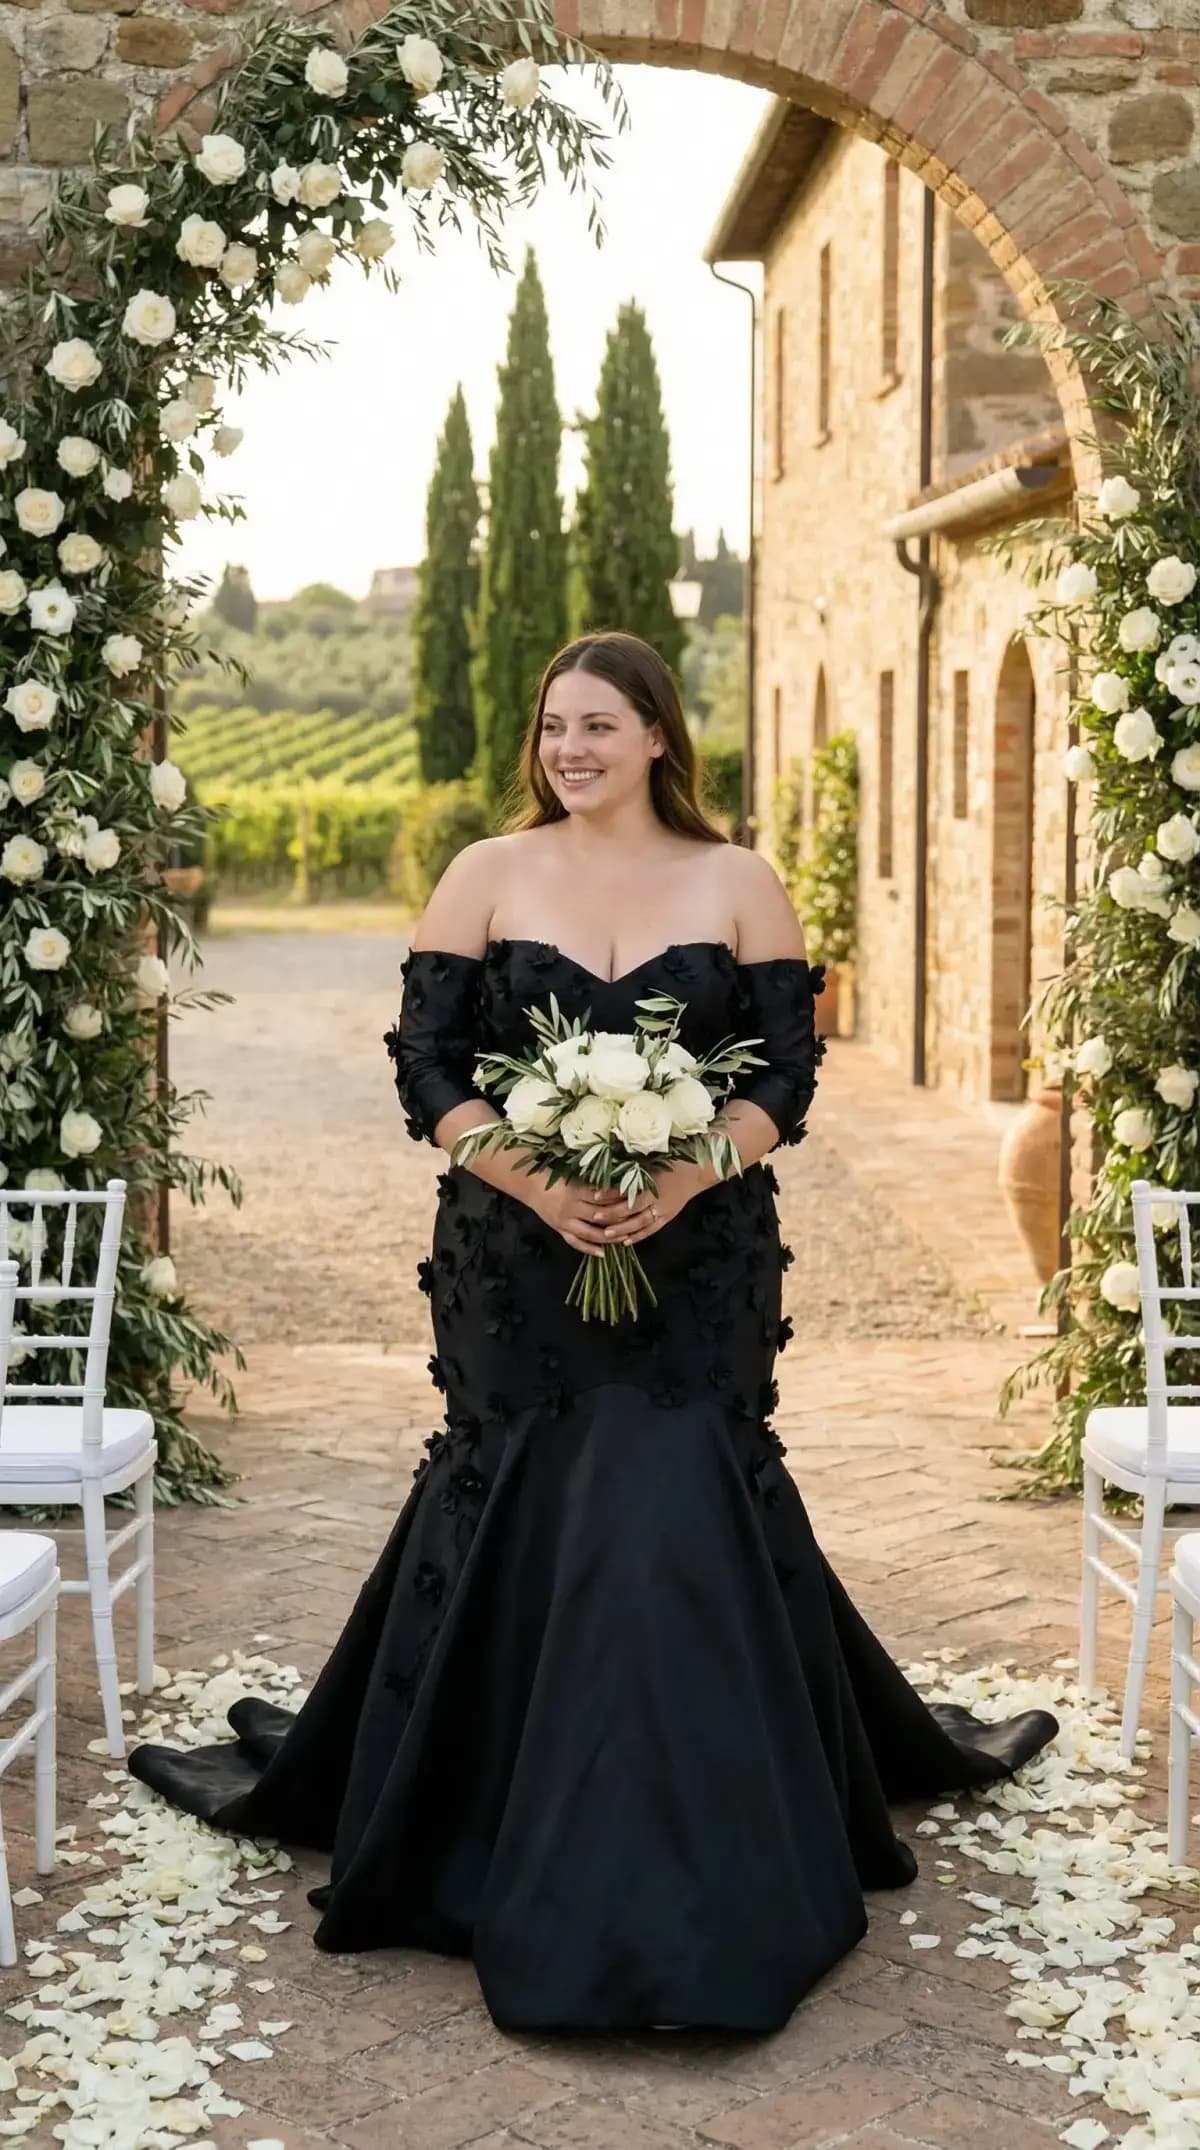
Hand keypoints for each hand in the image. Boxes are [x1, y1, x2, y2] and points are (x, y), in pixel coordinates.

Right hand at [529, 1178, 630, 1258]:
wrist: (531, 1187)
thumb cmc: (554, 1178)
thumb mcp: (573, 1178)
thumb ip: (591, 1184)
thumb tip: (615, 1187)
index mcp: (576, 1192)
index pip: (602, 1198)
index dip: (617, 1201)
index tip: (633, 1201)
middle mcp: (571, 1208)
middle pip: (599, 1217)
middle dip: (618, 1220)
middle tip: (635, 1222)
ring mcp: (565, 1221)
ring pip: (590, 1233)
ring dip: (608, 1238)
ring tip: (623, 1239)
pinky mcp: (560, 1230)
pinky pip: (575, 1243)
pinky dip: (589, 1249)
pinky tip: (602, 1254)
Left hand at [593, 1161, 708, 1246]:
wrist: (696, 1172)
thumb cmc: (673, 1161)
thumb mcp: (653, 1161)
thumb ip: (635, 1168)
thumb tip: (611, 1168)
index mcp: (653, 1184)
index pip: (628, 1192)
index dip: (611, 1194)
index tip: (595, 1195)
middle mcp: (657, 1200)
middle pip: (631, 1211)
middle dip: (612, 1215)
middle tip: (595, 1217)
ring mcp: (663, 1211)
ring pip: (640, 1224)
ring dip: (622, 1230)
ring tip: (606, 1234)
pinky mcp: (667, 1218)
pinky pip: (651, 1230)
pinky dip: (638, 1237)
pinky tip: (626, 1241)